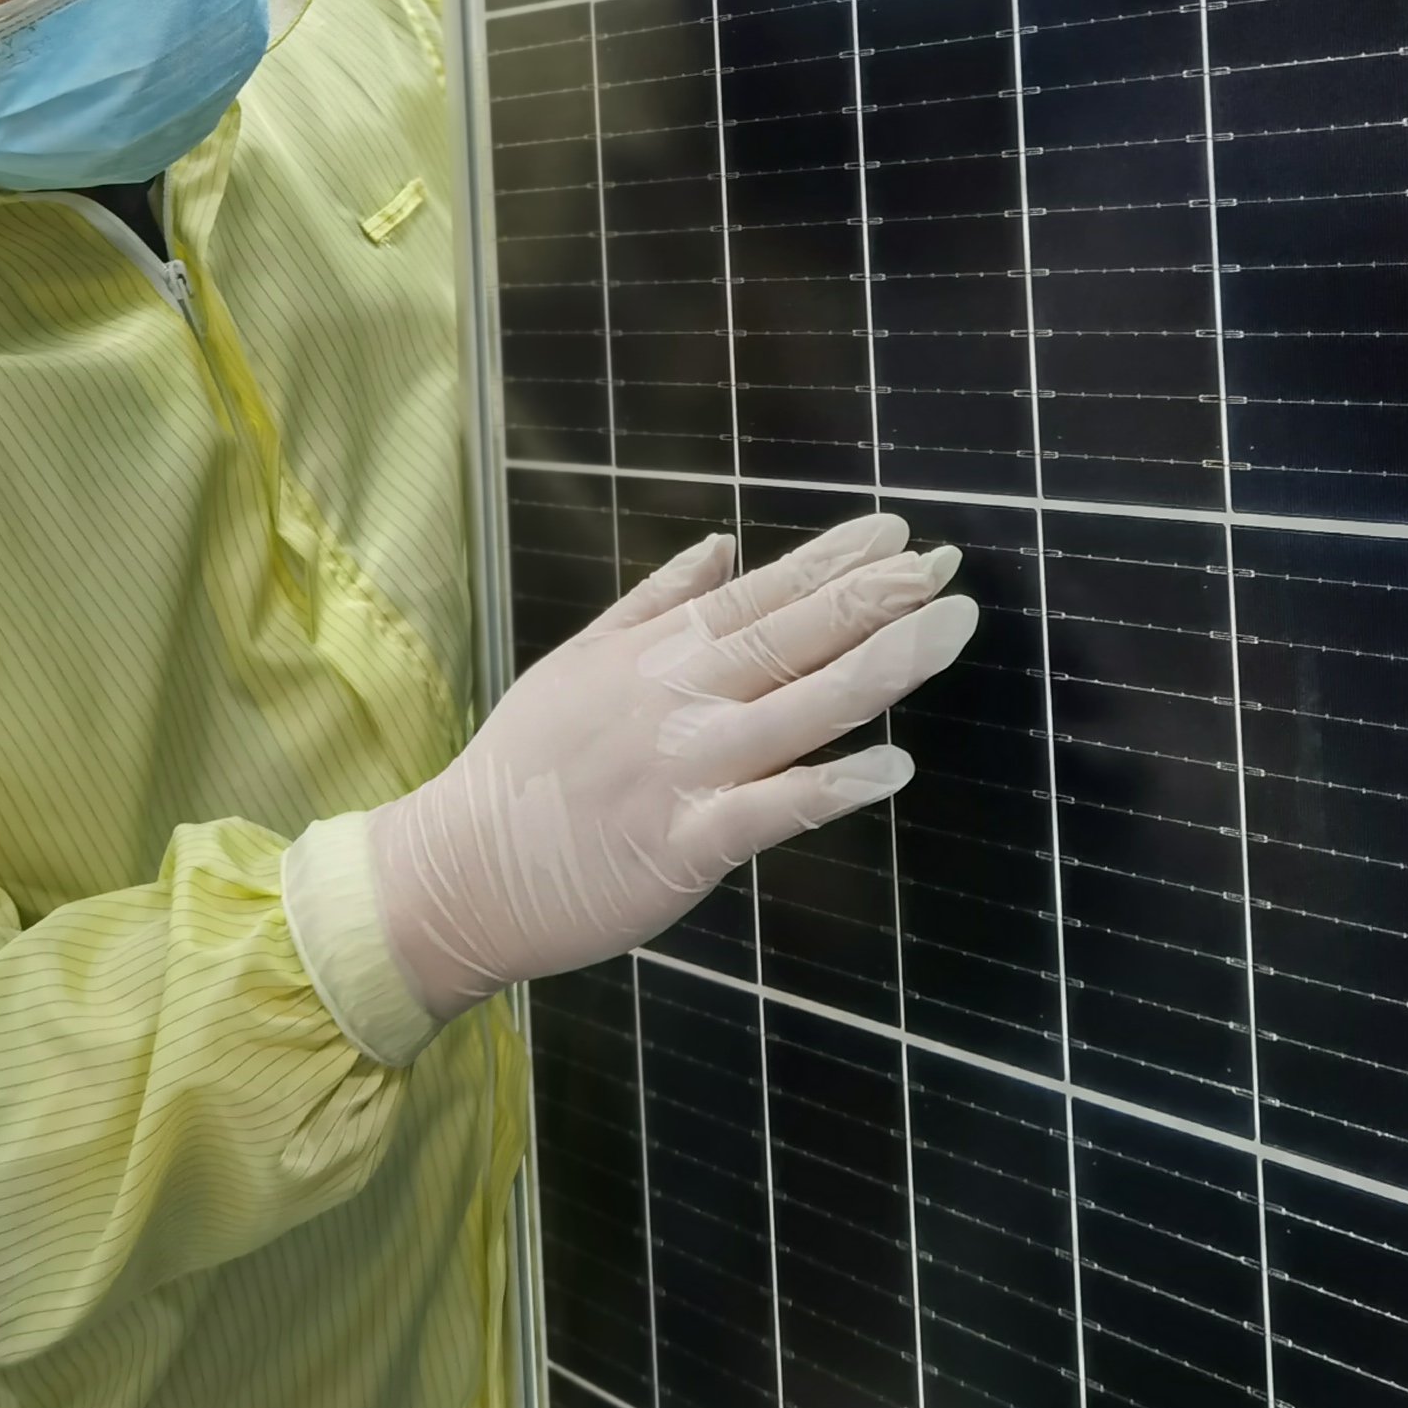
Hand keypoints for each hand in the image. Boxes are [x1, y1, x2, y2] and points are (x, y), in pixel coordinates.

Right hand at [366, 513, 976, 1023]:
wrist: (457, 872)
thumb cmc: (522, 770)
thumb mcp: (576, 663)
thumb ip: (654, 604)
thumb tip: (723, 546)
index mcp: (651, 655)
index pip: (758, 595)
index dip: (833, 562)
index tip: (899, 534)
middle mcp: (674, 701)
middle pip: (791, 638)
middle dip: (877, 598)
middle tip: (950, 567)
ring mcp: (683, 771)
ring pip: (799, 709)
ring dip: (881, 667)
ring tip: (948, 630)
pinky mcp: (686, 845)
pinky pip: (773, 809)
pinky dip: (834, 785)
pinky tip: (893, 766)